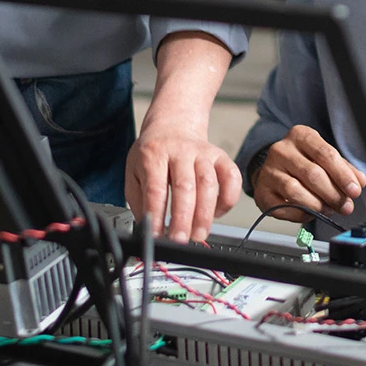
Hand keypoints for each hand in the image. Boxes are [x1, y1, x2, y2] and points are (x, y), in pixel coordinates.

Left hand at [125, 126, 240, 243]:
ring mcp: (203, 153)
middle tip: (180, 240)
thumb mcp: (134, 171)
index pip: (155, 189)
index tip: (157, 235)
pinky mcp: (221, 156)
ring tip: (198, 235)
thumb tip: (147, 228)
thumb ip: (138, 200)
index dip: (157, 215)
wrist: (173, 124)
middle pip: (185, 187)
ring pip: (209, 184)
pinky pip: (231, 177)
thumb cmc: (154, 152)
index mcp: (154, 154)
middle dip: (183, 218)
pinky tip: (217, 213)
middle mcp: (180, 152)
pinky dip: (227, 199)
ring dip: (205, 214)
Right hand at [250, 124, 365, 216]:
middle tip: (345, 206)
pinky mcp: (261, 192)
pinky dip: (300, 214)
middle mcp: (281, 150)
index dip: (342, 175)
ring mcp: (268, 170)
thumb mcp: (325, 158)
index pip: (325, 154)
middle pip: (312, 174)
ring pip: (295, 190)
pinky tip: (311, 214)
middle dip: (333, 194)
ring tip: (329, 210)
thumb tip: (359, 182)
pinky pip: (282, 207)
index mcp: (300, 135)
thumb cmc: (304, 163)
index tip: (355, 190)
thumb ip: (344, 169)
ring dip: (317, 205)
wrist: (275, 170)